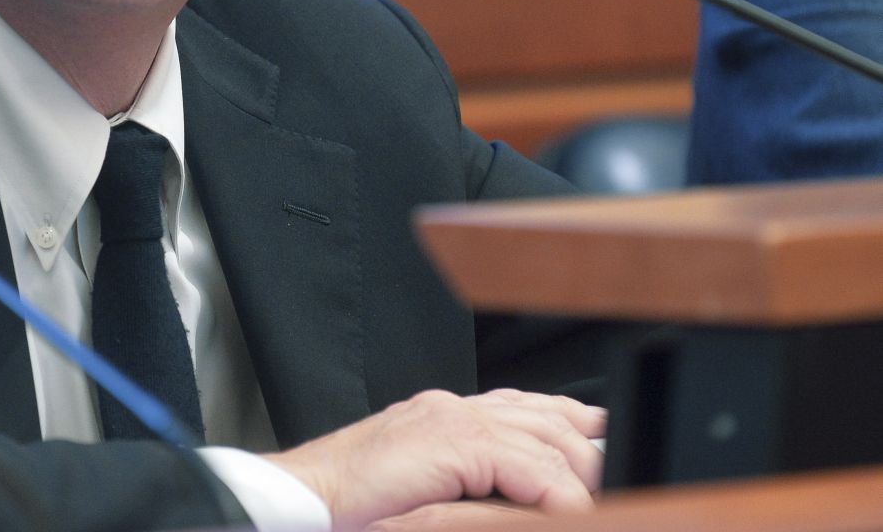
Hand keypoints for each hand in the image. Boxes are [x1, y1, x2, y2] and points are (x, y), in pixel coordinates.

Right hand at [263, 388, 605, 531]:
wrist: (302, 499)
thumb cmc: (350, 504)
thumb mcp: (424, 489)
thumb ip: (468, 483)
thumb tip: (522, 501)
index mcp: (444, 413)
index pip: (528, 406)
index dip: (573, 426)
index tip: (604, 450)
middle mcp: (451, 406)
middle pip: (549, 416)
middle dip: (590, 449)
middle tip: (618, 482)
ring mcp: (451, 420)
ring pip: (546, 440)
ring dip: (581, 478)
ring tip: (598, 503)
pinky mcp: (452, 444)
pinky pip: (528, 468)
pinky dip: (557, 495)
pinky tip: (570, 513)